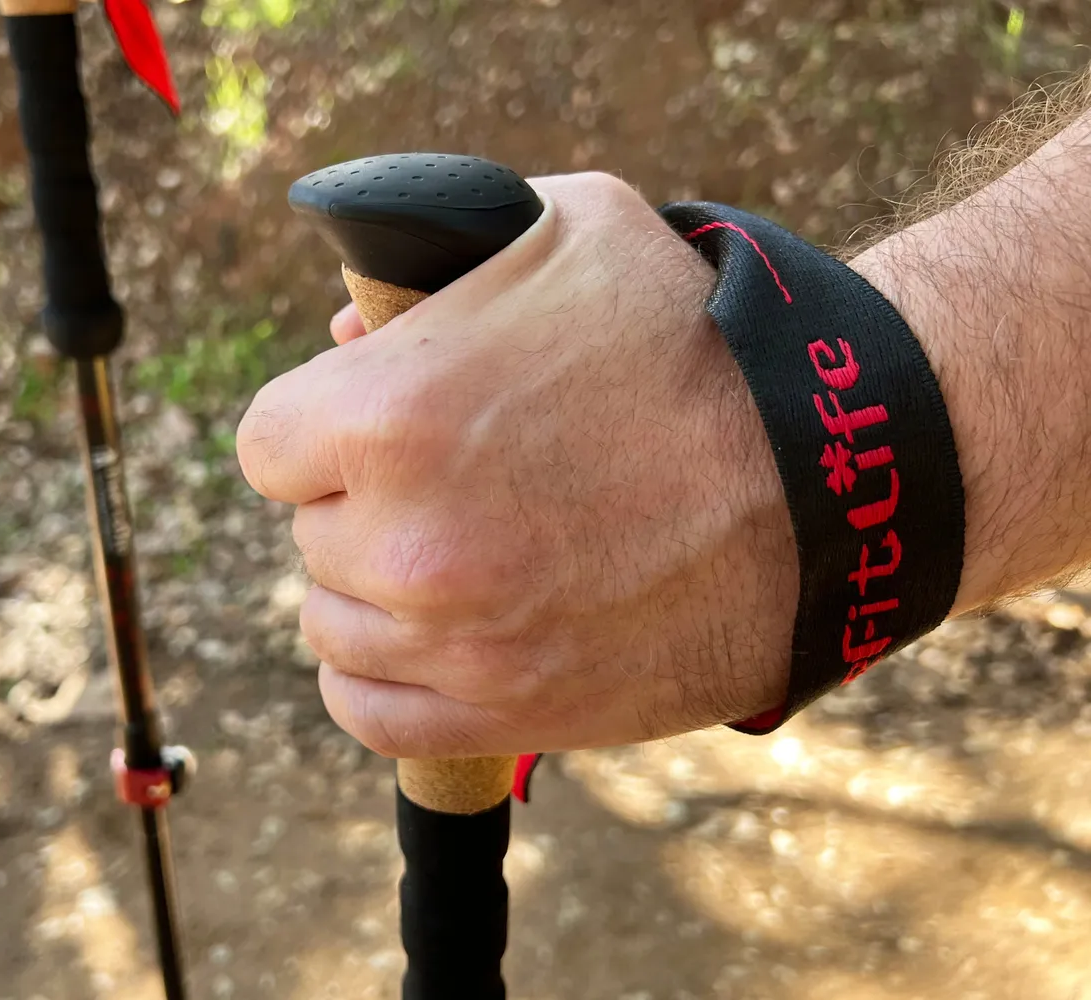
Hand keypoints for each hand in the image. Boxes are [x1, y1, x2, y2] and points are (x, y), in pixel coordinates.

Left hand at [237, 172, 794, 757]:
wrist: (830, 476)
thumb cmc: (697, 338)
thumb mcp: (563, 233)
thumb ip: (430, 269)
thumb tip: (344, 336)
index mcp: (391, 413)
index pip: (265, 445)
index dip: (315, 432)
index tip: (362, 432)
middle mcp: (406, 540)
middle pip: (308, 534)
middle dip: (360, 504)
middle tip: (447, 486)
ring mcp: (452, 642)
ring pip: (333, 624)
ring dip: (374, 591)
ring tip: (453, 558)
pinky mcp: (502, 716)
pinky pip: (368, 713)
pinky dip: (382, 678)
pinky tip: (424, 641)